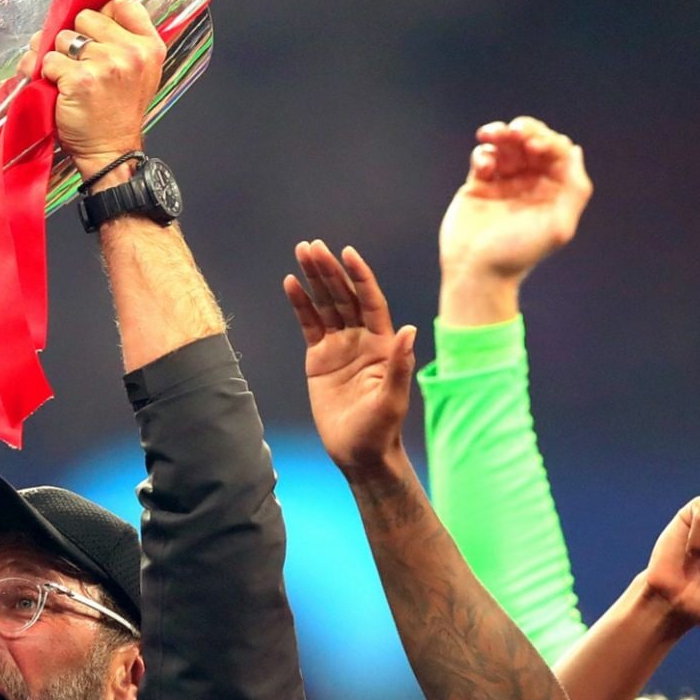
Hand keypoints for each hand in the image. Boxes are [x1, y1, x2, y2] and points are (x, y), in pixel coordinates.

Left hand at [43, 0, 163, 179]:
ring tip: (71, 79)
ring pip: (62, 38)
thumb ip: (124, 38)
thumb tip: (90, 12)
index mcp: (149, 46)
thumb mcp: (139, 71)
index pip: (120, 3)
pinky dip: (46, 74)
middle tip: (81, 64)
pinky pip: (48, 61)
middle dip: (76, 38)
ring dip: (59, 56)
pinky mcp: (79, 79)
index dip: (100, 15)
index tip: (94, 33)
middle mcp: (131, 52)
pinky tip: (60, 90)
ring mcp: (106, 64)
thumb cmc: (118, 113)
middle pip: (85, 17)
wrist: (111, 151)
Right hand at [288, 241, 417, 473]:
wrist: (359, 453)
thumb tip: (409, 329)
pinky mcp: (319, 358)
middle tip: (313, 246)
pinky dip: (300, 304)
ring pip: (325, 305)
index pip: (370, 301)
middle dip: (329, 270)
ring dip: (314, 279)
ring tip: (301, 252)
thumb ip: (399, 364)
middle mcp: (362, 339)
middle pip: (344, 296)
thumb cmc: (380, 430)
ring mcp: (340, 346)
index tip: (347, 253)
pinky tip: (290, 284)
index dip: (359, 277)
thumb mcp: (392, 399)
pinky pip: (308, 325)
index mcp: (382, 344)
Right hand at [438, 117, 589, 324]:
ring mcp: (504, 182)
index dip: (547, 140)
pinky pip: (483, 157)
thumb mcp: (559, 226)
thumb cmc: (519, 253)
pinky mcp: (479, 184)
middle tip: (514, 131)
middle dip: (524, 130)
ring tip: (490, 133)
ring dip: (500, 133)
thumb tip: (575, 151)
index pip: (556, 151)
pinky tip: (482, 167)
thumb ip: (575, 189)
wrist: (477, 271)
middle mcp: (530, 183)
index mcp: (553, 190)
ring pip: (506, 144)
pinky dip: (483, 154)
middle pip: (531, 142)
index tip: (533, 145)